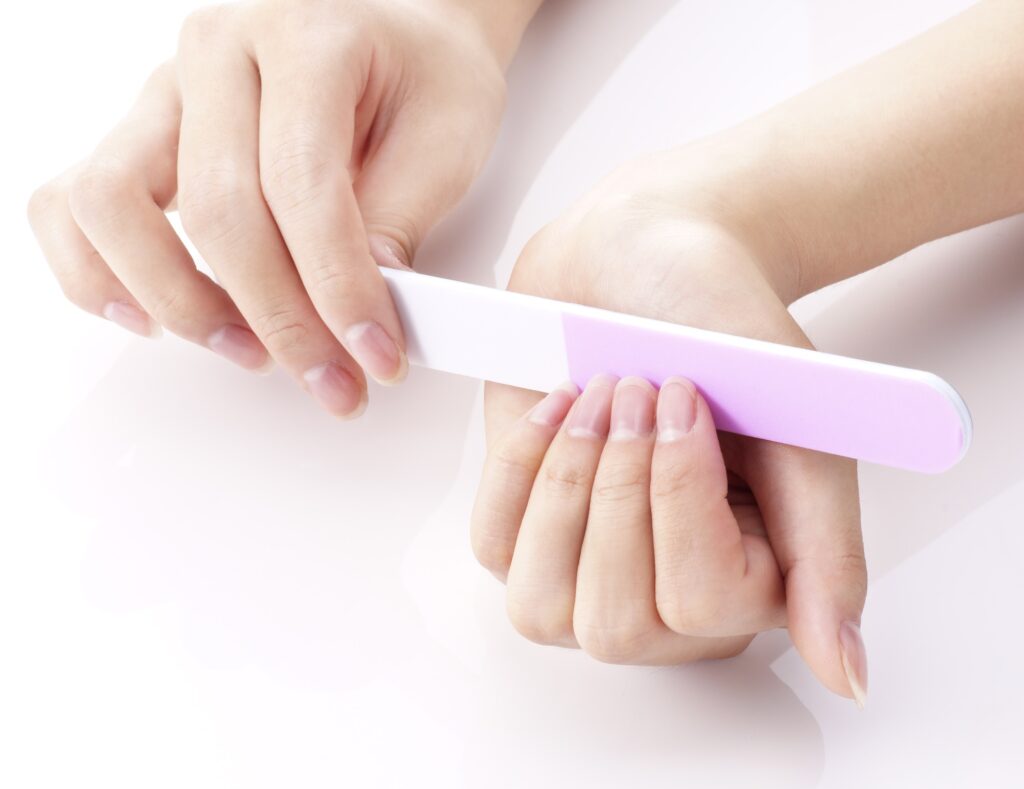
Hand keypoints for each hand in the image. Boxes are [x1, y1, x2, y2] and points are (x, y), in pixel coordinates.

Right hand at [28, 0, 538, 416]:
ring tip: (248, 351)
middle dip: (279, 320)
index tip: (373, 357)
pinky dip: (95, 272)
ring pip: (111, 203)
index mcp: (304, 36)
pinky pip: (70, 204)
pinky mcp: (139, 135)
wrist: (400, 40)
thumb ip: (398, 219)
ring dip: (177, 301)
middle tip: (331, 381)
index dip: (338, 290)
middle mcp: (218, 53)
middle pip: (216, 210)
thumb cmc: (422, 78)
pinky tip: (152, 320)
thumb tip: (352, 312)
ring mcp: (164, 93)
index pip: (302, 186)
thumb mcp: (446, 140)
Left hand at [471, 147, 868, 704]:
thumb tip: (849, 675)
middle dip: (616, 489)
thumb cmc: (724, 331)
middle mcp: (664, 596)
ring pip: (540, 607)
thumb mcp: (800, 430)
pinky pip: (493, 547)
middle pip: (612, 623)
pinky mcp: (521, 529)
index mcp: (747, 582)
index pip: (696, 604)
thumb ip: (825, 553)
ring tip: (600, 397)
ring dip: (565, 486)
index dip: (677, 496)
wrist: (646, 254)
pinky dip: (520, 466)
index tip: (686, 397)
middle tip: (640, 392)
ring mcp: (585, 569)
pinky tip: (559, 405)